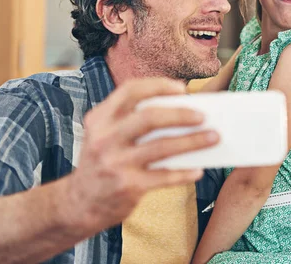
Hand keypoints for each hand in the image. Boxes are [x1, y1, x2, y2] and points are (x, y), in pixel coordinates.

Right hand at [62, 78, 218, 233]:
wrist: (77, 204)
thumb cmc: (101, 163)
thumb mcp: (104, 136)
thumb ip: (130, 122)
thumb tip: (180, 112)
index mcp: (100, 118)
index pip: (131, 91)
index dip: (158, 86)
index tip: (181, 89)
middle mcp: (105, 138)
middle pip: (150, 117)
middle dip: (181, 114)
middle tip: (203, 116)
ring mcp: (116, 163)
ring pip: (162, 146)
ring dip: (193, 141)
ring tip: (213, 138)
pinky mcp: (127, 186)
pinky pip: (164, 176)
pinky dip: (184, 172)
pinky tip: (198, 169)